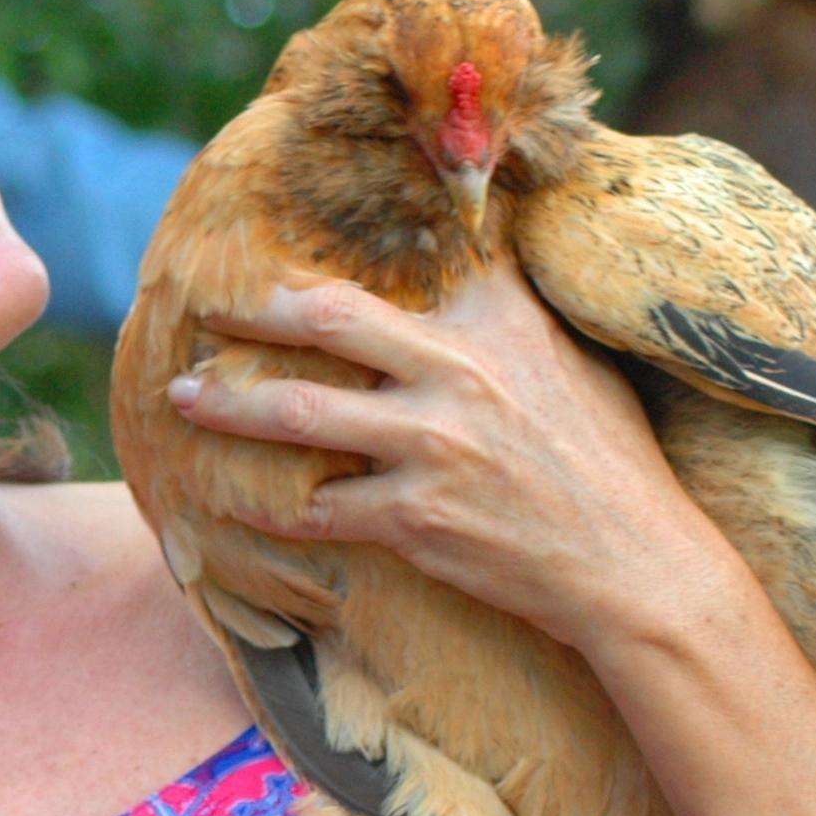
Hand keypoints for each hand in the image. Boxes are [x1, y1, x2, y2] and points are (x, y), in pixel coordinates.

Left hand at [166, 264, 734, 653]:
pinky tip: (228, 503)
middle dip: (251, 312)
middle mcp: (457, 371)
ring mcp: (431, 445)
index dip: (336, 255)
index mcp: (497, 322)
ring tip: (179, 398)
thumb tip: (469, 256)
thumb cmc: (608, 461)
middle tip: (203, 311)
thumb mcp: (571, 359)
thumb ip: (506, 312)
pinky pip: (312, 507)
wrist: (636, 565)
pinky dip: (263, 506)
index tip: (275, 250)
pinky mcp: (413, 517)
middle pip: (326, 319)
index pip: (403, 262)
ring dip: (227, 404)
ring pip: (298, 412)